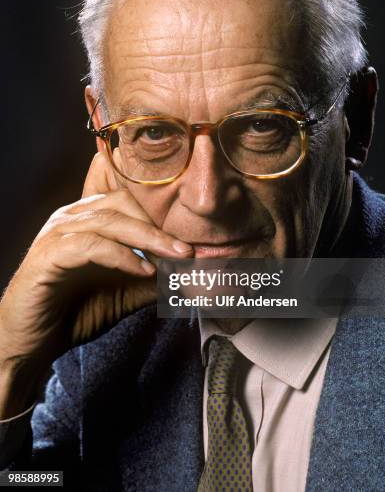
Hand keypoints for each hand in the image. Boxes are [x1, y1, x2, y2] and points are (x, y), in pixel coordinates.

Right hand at [0, 152, 192, 408]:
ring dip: (148, 240)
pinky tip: (143, 271)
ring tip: (176, 257)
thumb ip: (151, 282)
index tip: (193, 243)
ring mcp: (57, 233)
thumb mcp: (122, 294)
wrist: (30, 342)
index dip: (162, 221)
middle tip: (189, 250)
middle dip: (160, 229)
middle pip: (123, 207)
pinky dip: (121, 256)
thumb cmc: (72, 312)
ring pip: (110, 222)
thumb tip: (189, 276)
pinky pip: (91, 246)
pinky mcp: (48, 255)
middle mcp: (71, 218)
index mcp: (88, 220)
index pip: (130, 204)